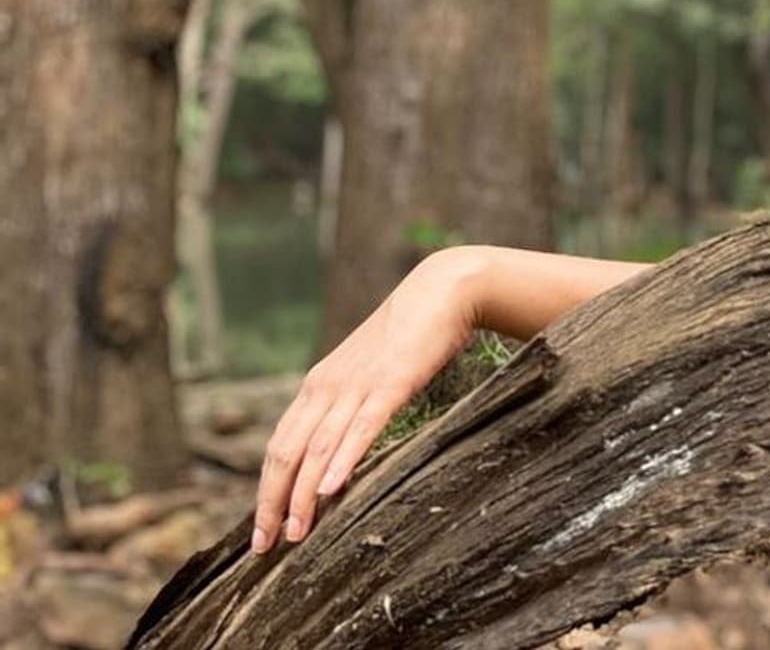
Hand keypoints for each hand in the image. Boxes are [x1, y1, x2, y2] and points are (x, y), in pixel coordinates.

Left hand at [250, 245, 483, 553]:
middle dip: (272, 502)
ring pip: (319, 447)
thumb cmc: (405, 336)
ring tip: (295, 534)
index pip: (279, 444)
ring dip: (303, 495)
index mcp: (318, 384)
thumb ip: (345, 405)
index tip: (261, 529)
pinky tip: (332, 489)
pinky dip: (343, 460)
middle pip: (287, 452)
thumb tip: (333, 453)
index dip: (265, 489)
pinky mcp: (391, 383)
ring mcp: (358, 385)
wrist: (438, 292)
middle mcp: (327, 385)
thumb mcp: (364, 373)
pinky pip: (362, 427)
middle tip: (265, 546)